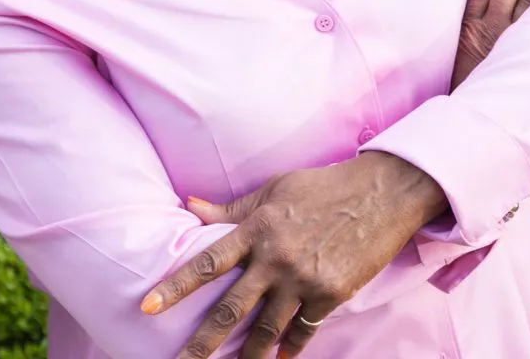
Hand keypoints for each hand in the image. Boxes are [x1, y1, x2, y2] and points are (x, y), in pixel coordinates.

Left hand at [144, 152, 446, 357]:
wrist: (381, 194)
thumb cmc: (322, 187)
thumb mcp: (273, 189)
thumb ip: (231, 207)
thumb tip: (190, 205)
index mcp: (256, 228)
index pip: (207, 262)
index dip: (175, 286)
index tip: (148, 308)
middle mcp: (276, 258)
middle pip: (230, 309)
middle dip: (201, 343)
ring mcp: (304, 280)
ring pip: (265, 330)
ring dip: (245, 357)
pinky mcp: (330, 294)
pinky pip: (302, 330)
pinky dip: (288, 349)